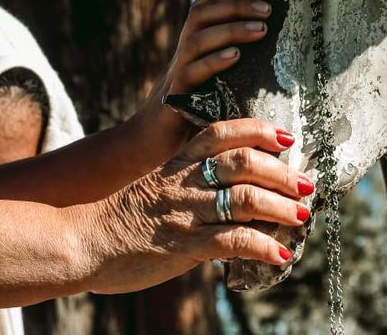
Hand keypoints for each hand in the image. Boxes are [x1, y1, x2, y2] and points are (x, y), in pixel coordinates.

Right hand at [78, 118, 313, 293]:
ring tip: (301, 217)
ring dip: (281, 208)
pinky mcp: (184, 246)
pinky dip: (262, 247)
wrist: (80, 243)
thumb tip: (229, 187)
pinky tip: (279, 255)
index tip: (286, 137)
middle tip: (306, 184)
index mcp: (177, 162)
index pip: (224, 133)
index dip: (259, 131)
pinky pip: (232, 242)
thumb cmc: (120, 217)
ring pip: (246, 200)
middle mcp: (185, 181)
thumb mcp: (155, 185)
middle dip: (283, 173)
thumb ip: (189, 180)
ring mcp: (185, 213)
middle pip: (245, 164)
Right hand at [135, 0, 272, 158]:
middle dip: (234, 5)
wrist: (145, 148)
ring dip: (230, 29)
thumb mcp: (209, 88)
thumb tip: (270, 64)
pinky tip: (235, 56)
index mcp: (189, 50)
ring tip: (260, 28)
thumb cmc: (185, 119)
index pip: (200, 7)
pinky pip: (192, 73)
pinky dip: (214, 61)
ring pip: (197, 39)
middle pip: (201, 15)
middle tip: (266, 8)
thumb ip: (229, 73)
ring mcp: (176, 75)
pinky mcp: (174, 98)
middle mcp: (181, 56)